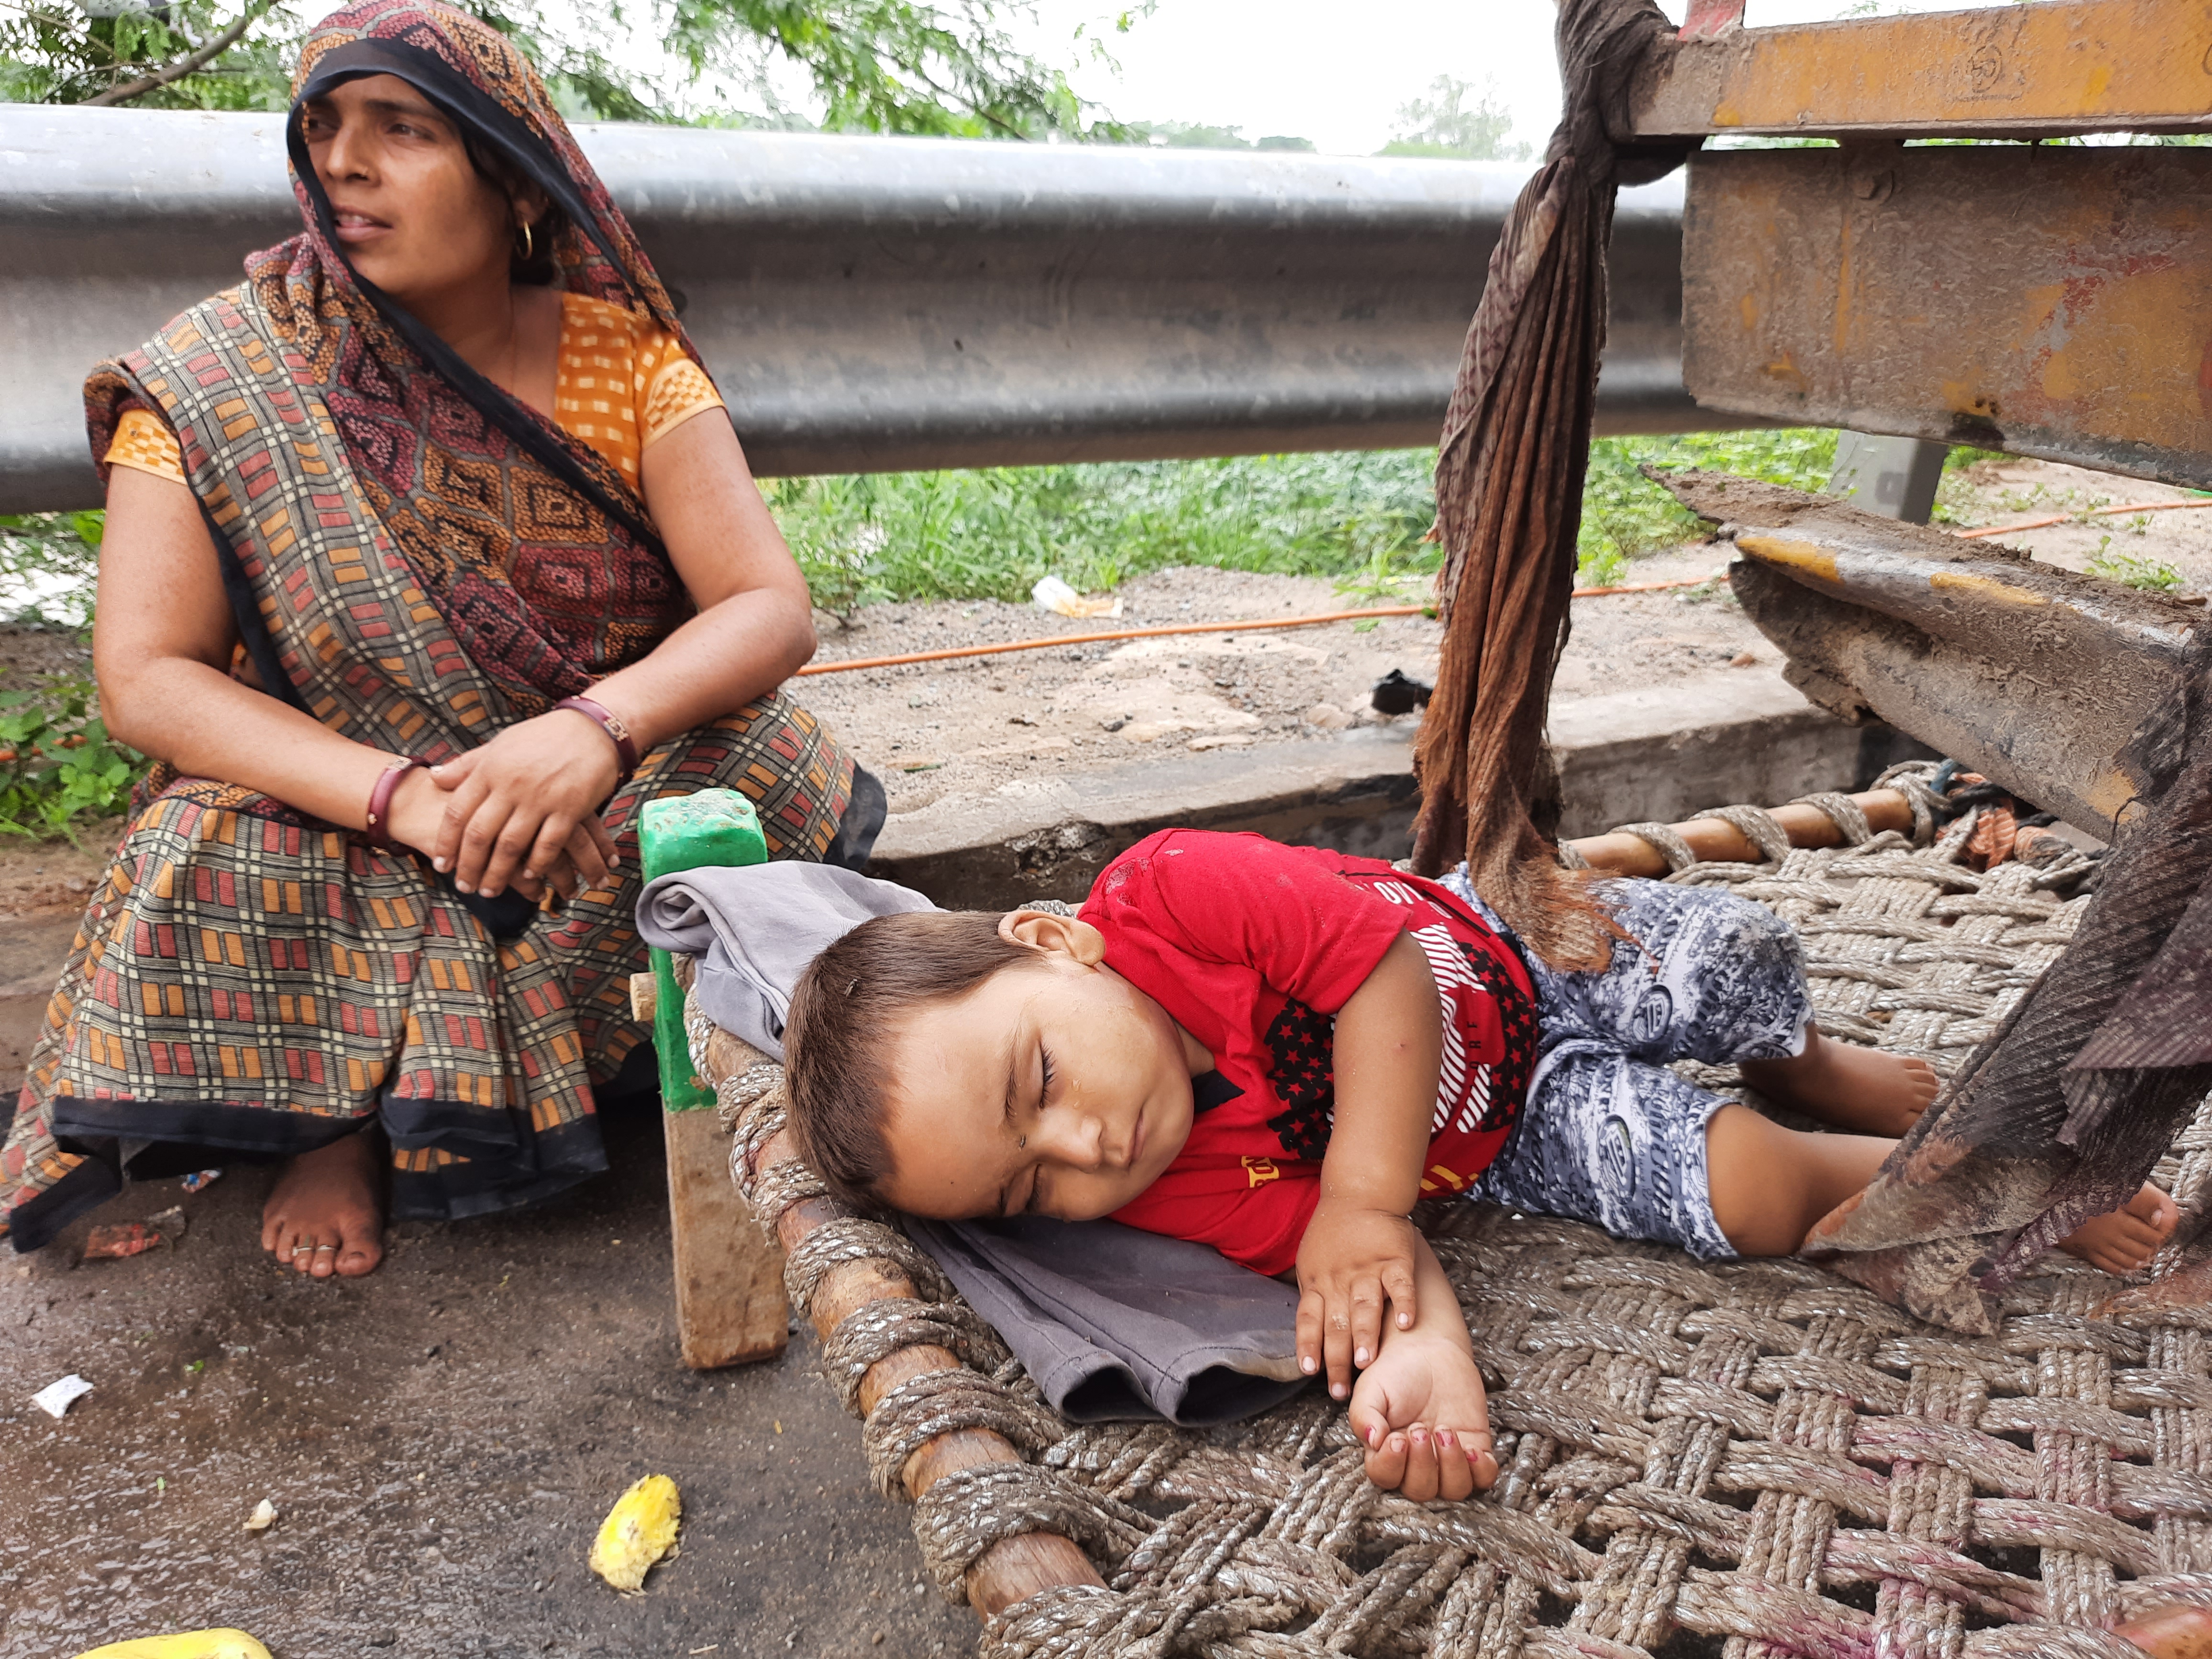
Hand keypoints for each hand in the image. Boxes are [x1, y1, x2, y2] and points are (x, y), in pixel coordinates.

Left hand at [421, 710, 623, 898]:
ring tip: (490, 890)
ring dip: (498, 873)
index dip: (446, 843)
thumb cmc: (542, 737)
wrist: (591, 729)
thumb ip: (467, 765)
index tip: (441, 865)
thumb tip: (434, 778)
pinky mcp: (570, 808)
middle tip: (464, 886)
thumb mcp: (499, 744)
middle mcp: (511, 785)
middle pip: (480, 835)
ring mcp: (541, 798)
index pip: (458, 812)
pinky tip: (529, 877)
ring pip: (511, 845)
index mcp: (490, 769)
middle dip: (469, 866)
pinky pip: (548, 845)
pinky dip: (536, 864)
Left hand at [1296, 1201, 1419, 1400]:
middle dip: (1337, 1359)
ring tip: (1367, 1365)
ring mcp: (1368, 1268)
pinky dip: (1404, 1305)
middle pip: (1337, 1323)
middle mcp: (1340, 1278)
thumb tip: (1307, 1336)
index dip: (1308, 1345)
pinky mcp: (1395, 1259)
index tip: (1309, 1371)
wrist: (1360, 1194)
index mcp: (1317, 1281)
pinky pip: (1401, 1285)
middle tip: (1341, 1390)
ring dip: (1365, 1336)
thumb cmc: (1333, 1234)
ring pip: (1365, 1306)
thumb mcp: (1310, 1262)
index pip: (1309, 1319)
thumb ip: (1312, 1295)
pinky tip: (1407, 1325)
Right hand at [1349, 1335, 1496, 1500]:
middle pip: (1420, 1490)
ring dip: (1451, 1468)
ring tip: (1445, 1432)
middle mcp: (1416, 1464)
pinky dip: (1481, 1470)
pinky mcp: (1475, 1448)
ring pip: (1454, 1490)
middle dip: (1422, 1465)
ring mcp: (1447, 1459)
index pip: (1385, 1478)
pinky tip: (1472, 1448)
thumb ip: (1364, 1415)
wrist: (1428, 1349)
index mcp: (1386, 1453)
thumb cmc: (1395, 1371)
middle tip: (1421, 1428)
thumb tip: (1372, 1441)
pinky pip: (1484, 1478)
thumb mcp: (1371, 1388)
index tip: (1397, 1439)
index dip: (1391, 1466)